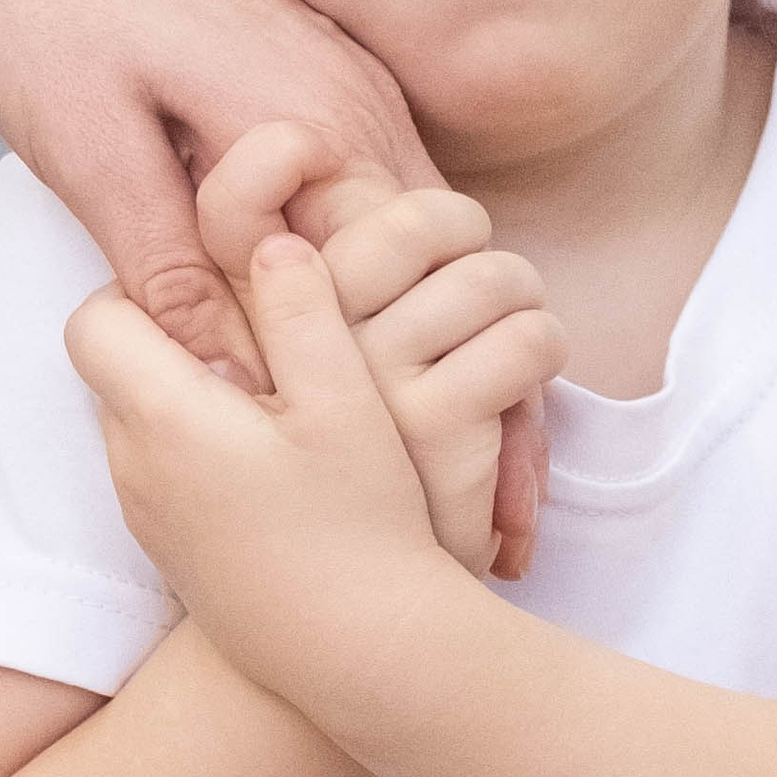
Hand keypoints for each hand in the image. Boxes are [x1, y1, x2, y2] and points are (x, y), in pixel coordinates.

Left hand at [0, 0, 545, 571]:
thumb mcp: (89, 140)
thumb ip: (166, 260)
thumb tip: (226, 379)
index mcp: (311, 131)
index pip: (409, 304)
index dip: (449, 420)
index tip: (473, 524)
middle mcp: (360, 113)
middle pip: (448, 288)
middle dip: (481, 413)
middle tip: (505, 537)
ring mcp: (353, 97)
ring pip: (428, 256)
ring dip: (452, 362)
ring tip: (482, 487)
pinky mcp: (324, 87)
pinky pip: (389, 212)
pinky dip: (407, 296)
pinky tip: (408, 368)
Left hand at [67, 232, 492, 695]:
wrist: (361, 657)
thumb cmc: (361, 526)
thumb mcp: (347, 401)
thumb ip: (303, 310)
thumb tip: (270, 241)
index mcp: (163, 415)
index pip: (97, 318)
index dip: (149, 289)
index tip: (222, 292)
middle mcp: (133, 466)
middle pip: (115, 367)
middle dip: (174, 338)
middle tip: (260, 340)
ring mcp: (147, 516)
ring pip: (138, 420)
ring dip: (189, 396)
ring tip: (277, 405)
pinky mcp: (171, 553)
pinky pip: (161, 472)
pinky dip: (200, 449)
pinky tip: (276, 465)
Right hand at [194, 128, 560, 576]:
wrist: (334, 620)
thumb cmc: (311, 489)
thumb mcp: (271, 383)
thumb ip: (278, 296)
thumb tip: (301, 192)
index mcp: (234, 326)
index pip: (235, 201)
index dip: (272, 158)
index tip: (313, 156)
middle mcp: (292, 346)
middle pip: (399, 218)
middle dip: (453, 222)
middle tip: (462, 244)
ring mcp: (363, 385)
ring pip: (483, 275)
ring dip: (516, 287)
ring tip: (507, 313)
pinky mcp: (431, 429)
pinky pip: (524, 340)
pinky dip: (542, 344)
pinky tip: (527, 366)